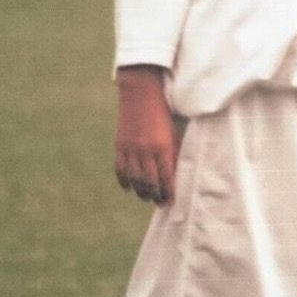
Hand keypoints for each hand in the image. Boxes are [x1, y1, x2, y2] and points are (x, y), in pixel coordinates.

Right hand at [115, 65, 178, 205]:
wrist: (141, 93)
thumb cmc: (163, 111)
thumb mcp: (173, 130)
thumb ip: (173, 151)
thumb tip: (175, 172)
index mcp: (163, 146)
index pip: (166, 177)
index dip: (168, 192)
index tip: (171, 201)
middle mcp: (146, 150)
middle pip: (149, 183)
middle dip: (155, 196)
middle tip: (160, 203)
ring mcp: (131, 149)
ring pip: (134, 180)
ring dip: (141, 192)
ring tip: (146, 197)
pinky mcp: (120, 145)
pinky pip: (121, 170)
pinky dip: (124, 181)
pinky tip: (129, 187)